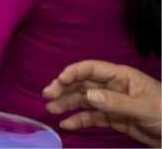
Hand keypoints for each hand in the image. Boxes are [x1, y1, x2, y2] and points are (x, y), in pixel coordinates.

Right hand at [43, 60, 161, 146]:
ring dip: (68, 104)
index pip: (92, 69)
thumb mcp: (144, 107)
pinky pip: (93, 117)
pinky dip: (80, 120)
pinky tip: (67, 124)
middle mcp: (114, 87)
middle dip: (65, 88)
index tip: (59, 81)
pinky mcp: (115, 119)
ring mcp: (113, 103)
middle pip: (84, 83)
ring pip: (85, 100)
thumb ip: (116, 102)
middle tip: (48, 96)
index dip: (74, 72)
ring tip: (51, 110)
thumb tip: (88, 95)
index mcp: (122, 77)